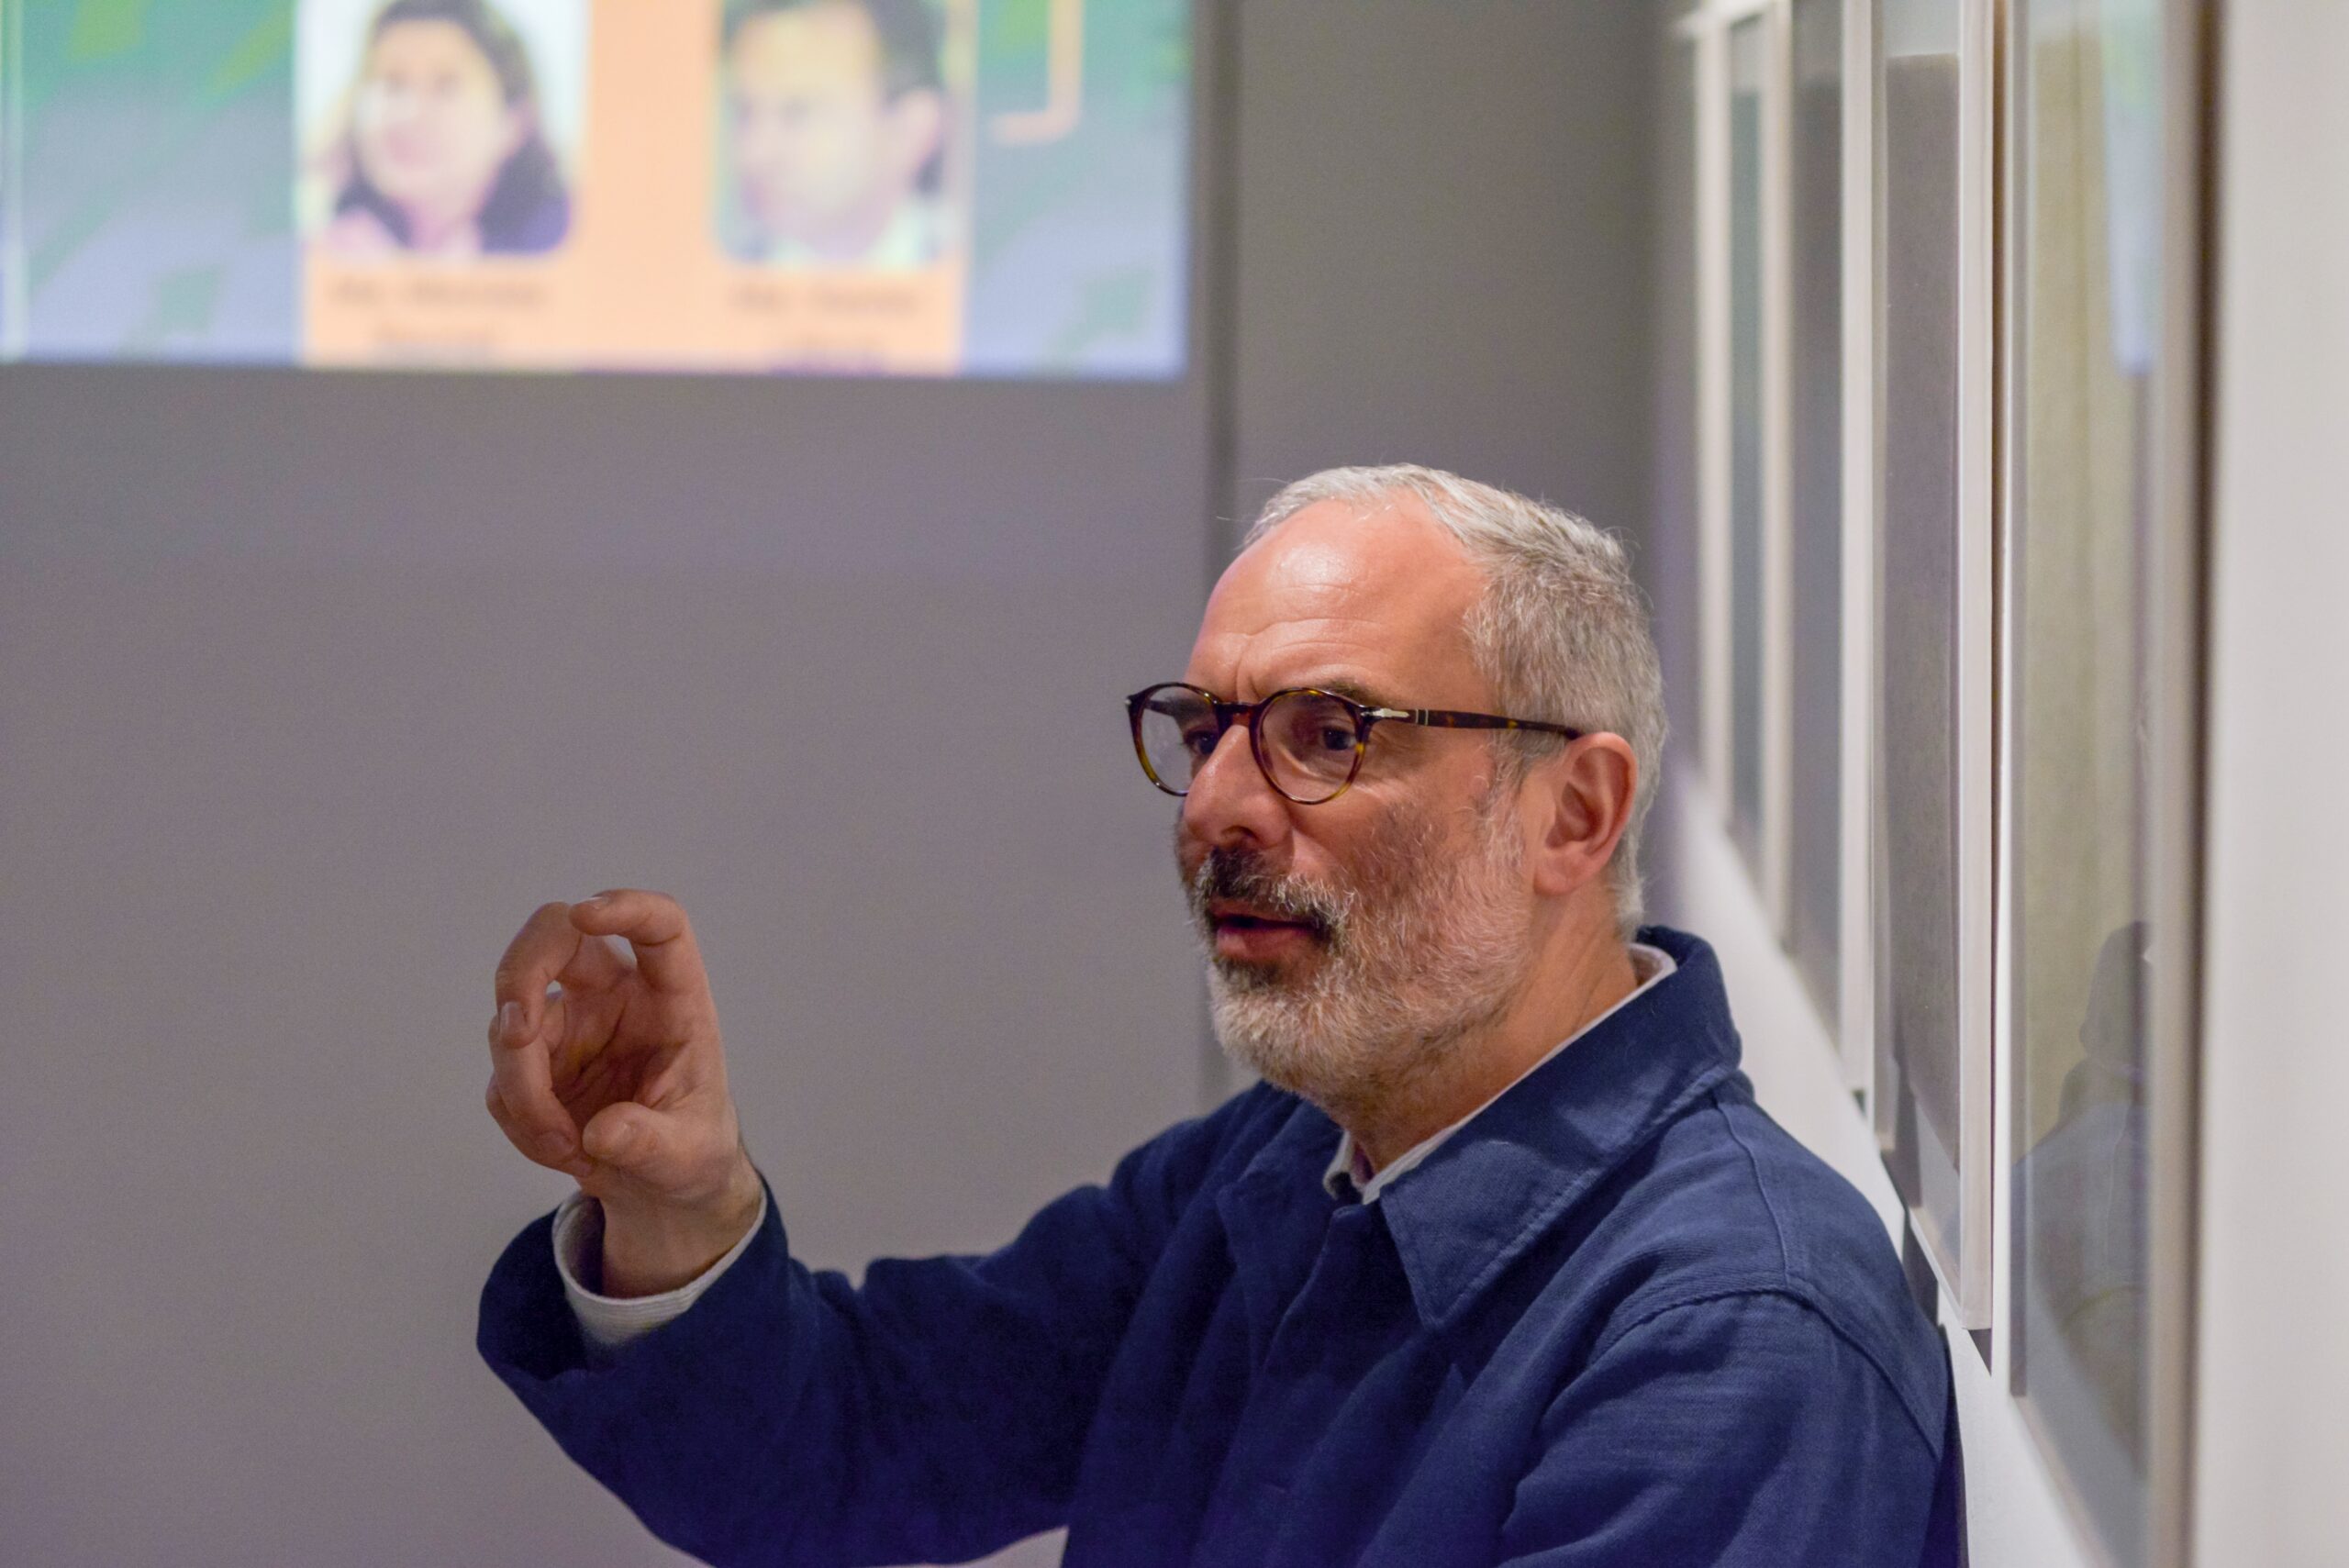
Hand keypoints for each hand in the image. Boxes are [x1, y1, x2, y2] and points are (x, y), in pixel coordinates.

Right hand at [487, 891, 763, 1295]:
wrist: (660, 1182)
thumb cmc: (692, 1146)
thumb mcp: (688, 1155)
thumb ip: (651, 1142)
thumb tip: (602, 1133)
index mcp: (672, 998)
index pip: (659, 926)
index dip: (627, 908)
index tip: (586, 913)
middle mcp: (615, 995)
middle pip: (555, 936)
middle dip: (521, 972)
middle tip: (517, 1032)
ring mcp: (567, 1022)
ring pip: (512, 1022)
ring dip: (523, 1085)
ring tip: (565, 1146)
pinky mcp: (532, 1060)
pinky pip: (501, 1079)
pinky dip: (519, 1119)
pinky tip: (560, 1148)